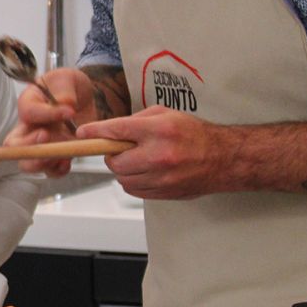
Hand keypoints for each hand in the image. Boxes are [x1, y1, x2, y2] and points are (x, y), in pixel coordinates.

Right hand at [3, 67, 98, 176]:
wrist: (81, 98)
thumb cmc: (66, 86)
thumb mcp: (66, 80)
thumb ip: (65, 91)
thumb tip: (66, 105)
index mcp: (28, 104)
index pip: (29, 113)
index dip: (47, 114)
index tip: (69, 111)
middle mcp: (28, 127)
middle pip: (14, 145)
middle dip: (29, 147)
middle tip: (48, 137)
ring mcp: (39, 143)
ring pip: (27, 162)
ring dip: (43, 162)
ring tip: (62, 154)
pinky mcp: (54, 154)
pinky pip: (49, 170)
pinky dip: (58, 170)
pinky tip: (68, 161)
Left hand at [80, 106, 231, 199]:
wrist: (224, 158)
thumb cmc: (193, 133)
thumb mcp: (164, 114)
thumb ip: (135, 121)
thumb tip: (108, 131)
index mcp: (158, 130)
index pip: (116, 131)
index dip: (95, 132)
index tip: (82, 134)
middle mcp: (159, 155)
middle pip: (115, 161)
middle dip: (111, 155)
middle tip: (118, 150)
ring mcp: (163, 177)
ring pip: (123, 179)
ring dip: (122, 170)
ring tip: (135, 160)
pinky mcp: (166, 192)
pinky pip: (135, 190)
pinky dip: (132, 181)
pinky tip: (143, 171)